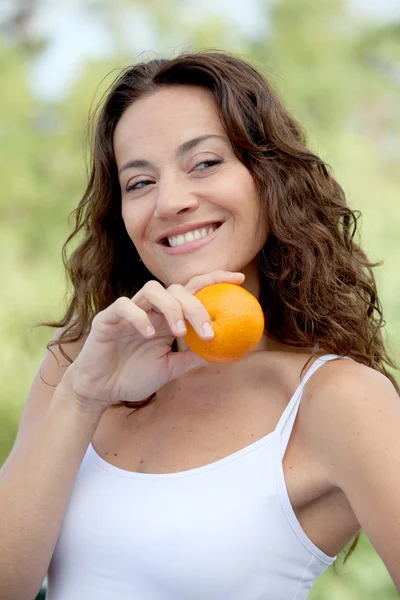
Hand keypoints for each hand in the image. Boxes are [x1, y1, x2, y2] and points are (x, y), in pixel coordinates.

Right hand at [64, 270, 244, 411]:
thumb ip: (193, 357)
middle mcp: (150, 309)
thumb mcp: (171, 368)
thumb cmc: (134, 377)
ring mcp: (128, 312)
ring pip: (152, 289)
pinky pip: (124, 306)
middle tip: (207, 330)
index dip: (215, 279)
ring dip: (171, 308)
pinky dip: (139, 317)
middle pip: (176, 288)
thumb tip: (225, 350)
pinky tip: (149, 334)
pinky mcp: (107, 319)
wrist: (100, 391)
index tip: (240, 279)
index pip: (192, 289)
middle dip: (196, 305)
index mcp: (165, 316)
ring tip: (178, 333)